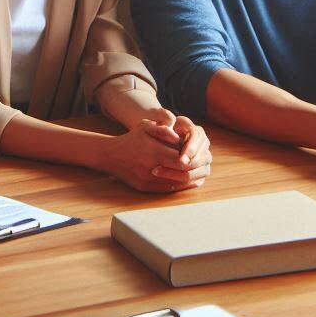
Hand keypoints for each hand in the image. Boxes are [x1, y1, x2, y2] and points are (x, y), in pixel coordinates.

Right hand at [96, 118, 210, 192]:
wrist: (111, 156)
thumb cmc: (132, 138)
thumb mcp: (145, 126)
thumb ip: (163, 129)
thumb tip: (179, 137)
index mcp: (153, 151)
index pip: (181, 159)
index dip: (192, 157)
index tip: (199, 153)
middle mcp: (150, 168)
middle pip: (181, 174)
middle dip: (195, 169)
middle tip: (204, 164)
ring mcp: (148, 180)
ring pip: (176, 184)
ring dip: (191, 179)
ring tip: (200, 172)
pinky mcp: (146, 188)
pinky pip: (168, 190)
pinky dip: (181, 186)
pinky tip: (189, 180)